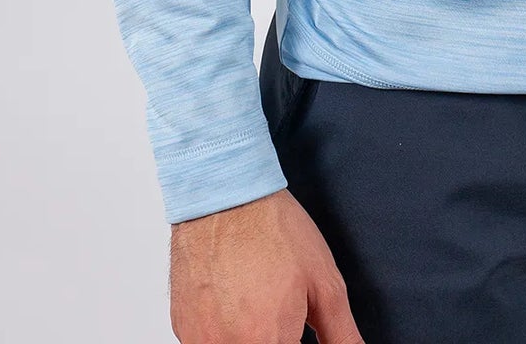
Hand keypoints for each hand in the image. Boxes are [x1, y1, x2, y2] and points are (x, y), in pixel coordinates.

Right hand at [170, 187, 364, 343]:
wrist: (224, 196)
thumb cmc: (273, 230)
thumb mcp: (324, 282)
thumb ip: (341, 334)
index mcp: (269, 341)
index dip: (295, 341)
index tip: (296, 328)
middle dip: (277, 336)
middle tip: (281, 309)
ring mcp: (201, 340)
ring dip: (251, 334)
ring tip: (258, 299)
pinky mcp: (183, 329)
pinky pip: (209, 341)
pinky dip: (225, 331)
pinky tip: (235, 299)